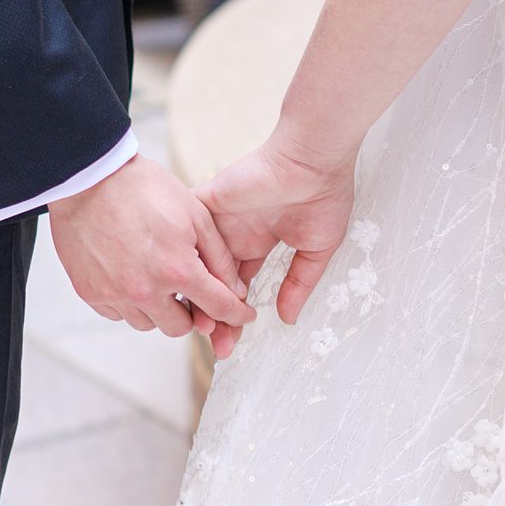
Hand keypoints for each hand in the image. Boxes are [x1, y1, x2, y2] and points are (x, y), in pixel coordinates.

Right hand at [47, 155, 253, 340]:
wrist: (88, 178)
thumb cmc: (142, 189)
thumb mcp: (195, 215)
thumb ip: (220, 257)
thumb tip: (235, 289)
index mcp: (177, 270)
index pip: (218, 308)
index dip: (236, 314)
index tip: (242, 315)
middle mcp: (145, 291)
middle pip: (181, 328)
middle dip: (192, 313)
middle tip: (189, 290)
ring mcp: (115, 295)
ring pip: (148, 324)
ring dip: (159, 309)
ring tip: (157, 279)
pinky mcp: (91, 293)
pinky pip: (119, 315)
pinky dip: (130, 303)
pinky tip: (133, 277)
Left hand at [198, 132, 357, 353]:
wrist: (313, 159)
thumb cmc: (324, 195)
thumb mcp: (316, 249)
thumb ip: (299, 283)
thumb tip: (286, 318)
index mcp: (258, 243)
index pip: (238, 287)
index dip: (234, 315)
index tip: (232, 342)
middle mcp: (234, 235)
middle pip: (212, 283)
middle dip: (214, 315)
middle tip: (215, 346)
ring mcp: (218, 220)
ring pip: (196, 265)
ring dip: (196, 296)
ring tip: (199, 330)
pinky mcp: (206, 204)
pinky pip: (185, 233)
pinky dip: (182, 260)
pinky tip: (181, 292)